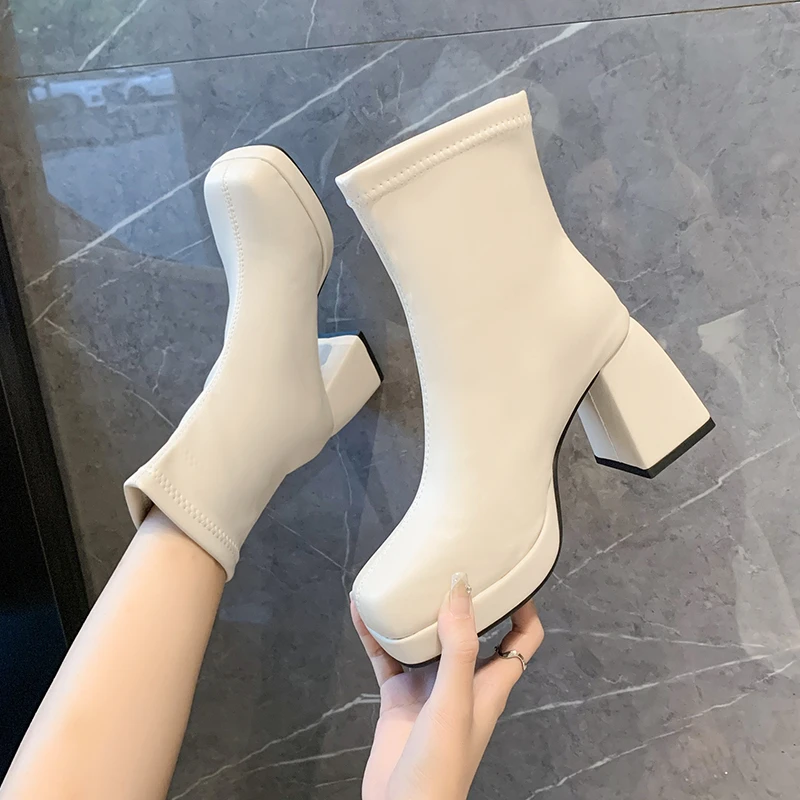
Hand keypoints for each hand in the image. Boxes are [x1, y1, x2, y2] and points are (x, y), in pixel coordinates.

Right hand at [351, 574, 544, 799]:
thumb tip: (460, 589)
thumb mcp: (453, 703)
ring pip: (423, 638)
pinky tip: (361, 611)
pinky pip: (386, 657)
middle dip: (459, 598)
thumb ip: (458, 647)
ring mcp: (428, 688)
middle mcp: (462, 681)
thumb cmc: (440, 768)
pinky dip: (375, 634)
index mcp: (489, 683)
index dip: (523, 606)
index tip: (508, 575)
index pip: (522, 637)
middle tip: (445, 561)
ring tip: (401, 578)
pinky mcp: (399, 698)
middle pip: (468, 629)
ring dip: (412, 612)